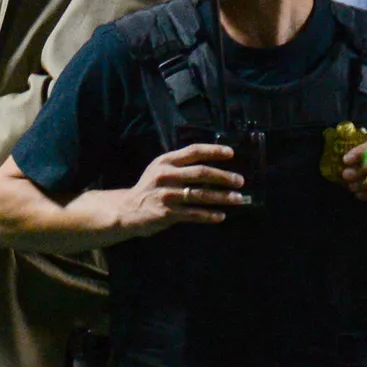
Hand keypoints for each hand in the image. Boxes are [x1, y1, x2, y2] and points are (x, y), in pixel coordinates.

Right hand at [105, 144, 246, 237]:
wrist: (127, 209)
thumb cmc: (150, 188)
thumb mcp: (160, 170)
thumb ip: (181, 166)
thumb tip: (214, 167)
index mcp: (165, 161)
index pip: (193, 151)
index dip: (213, 151)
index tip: (231, 153)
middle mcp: (165, 175)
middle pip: (201, 173)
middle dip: (223, 176)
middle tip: (240, 181)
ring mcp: (166, 194)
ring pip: (201, 195)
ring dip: (222, 197)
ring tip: (238, 199)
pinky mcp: (167, 213)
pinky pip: (194, 214)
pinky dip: (209, 216)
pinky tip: (221, 216)